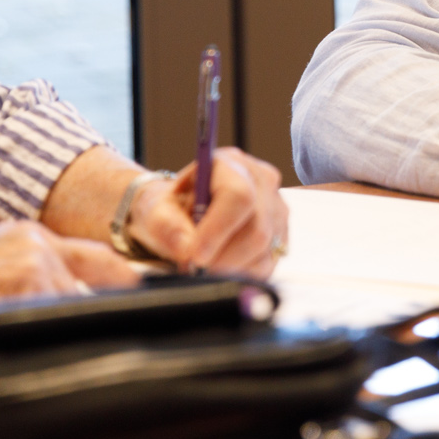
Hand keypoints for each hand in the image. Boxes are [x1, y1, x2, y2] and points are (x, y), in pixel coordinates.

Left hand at [128, 146, 288, 276]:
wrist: (183, 214)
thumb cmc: (172, 208)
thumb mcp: (157, 211)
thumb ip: (167, 227)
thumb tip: (187, 248)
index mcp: (230, 164)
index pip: (238, 196)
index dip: (218, 230)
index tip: (195, 256)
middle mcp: (261, 181)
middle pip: (257, 228)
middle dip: (223, 258)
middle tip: (195, 269)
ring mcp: (276, 209)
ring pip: (264, 250)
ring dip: (230, 268)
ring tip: (204, 267)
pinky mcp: (281, 235)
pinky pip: (267, 264)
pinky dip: (240, 274)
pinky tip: (220, 267)